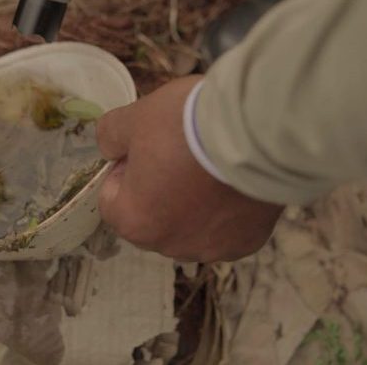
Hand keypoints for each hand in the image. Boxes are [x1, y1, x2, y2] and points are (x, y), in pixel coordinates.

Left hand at [96, 76, 283, 261]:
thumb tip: (109, 147)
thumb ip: (111, 136)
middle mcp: (170, 245)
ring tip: (210, 168)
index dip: (124, 170)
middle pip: (151, 217)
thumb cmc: (187, 126)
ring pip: (189, 227)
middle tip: (179, 155)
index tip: (145, 148)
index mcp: (135, 221)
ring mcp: (212, 248)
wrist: (257, 130)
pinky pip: (226, 231)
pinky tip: (233, 185)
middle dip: (157, 191)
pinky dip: (226, 213)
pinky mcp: (247, 243)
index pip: (112, 200)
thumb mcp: (136, 118)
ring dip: (192, 206)